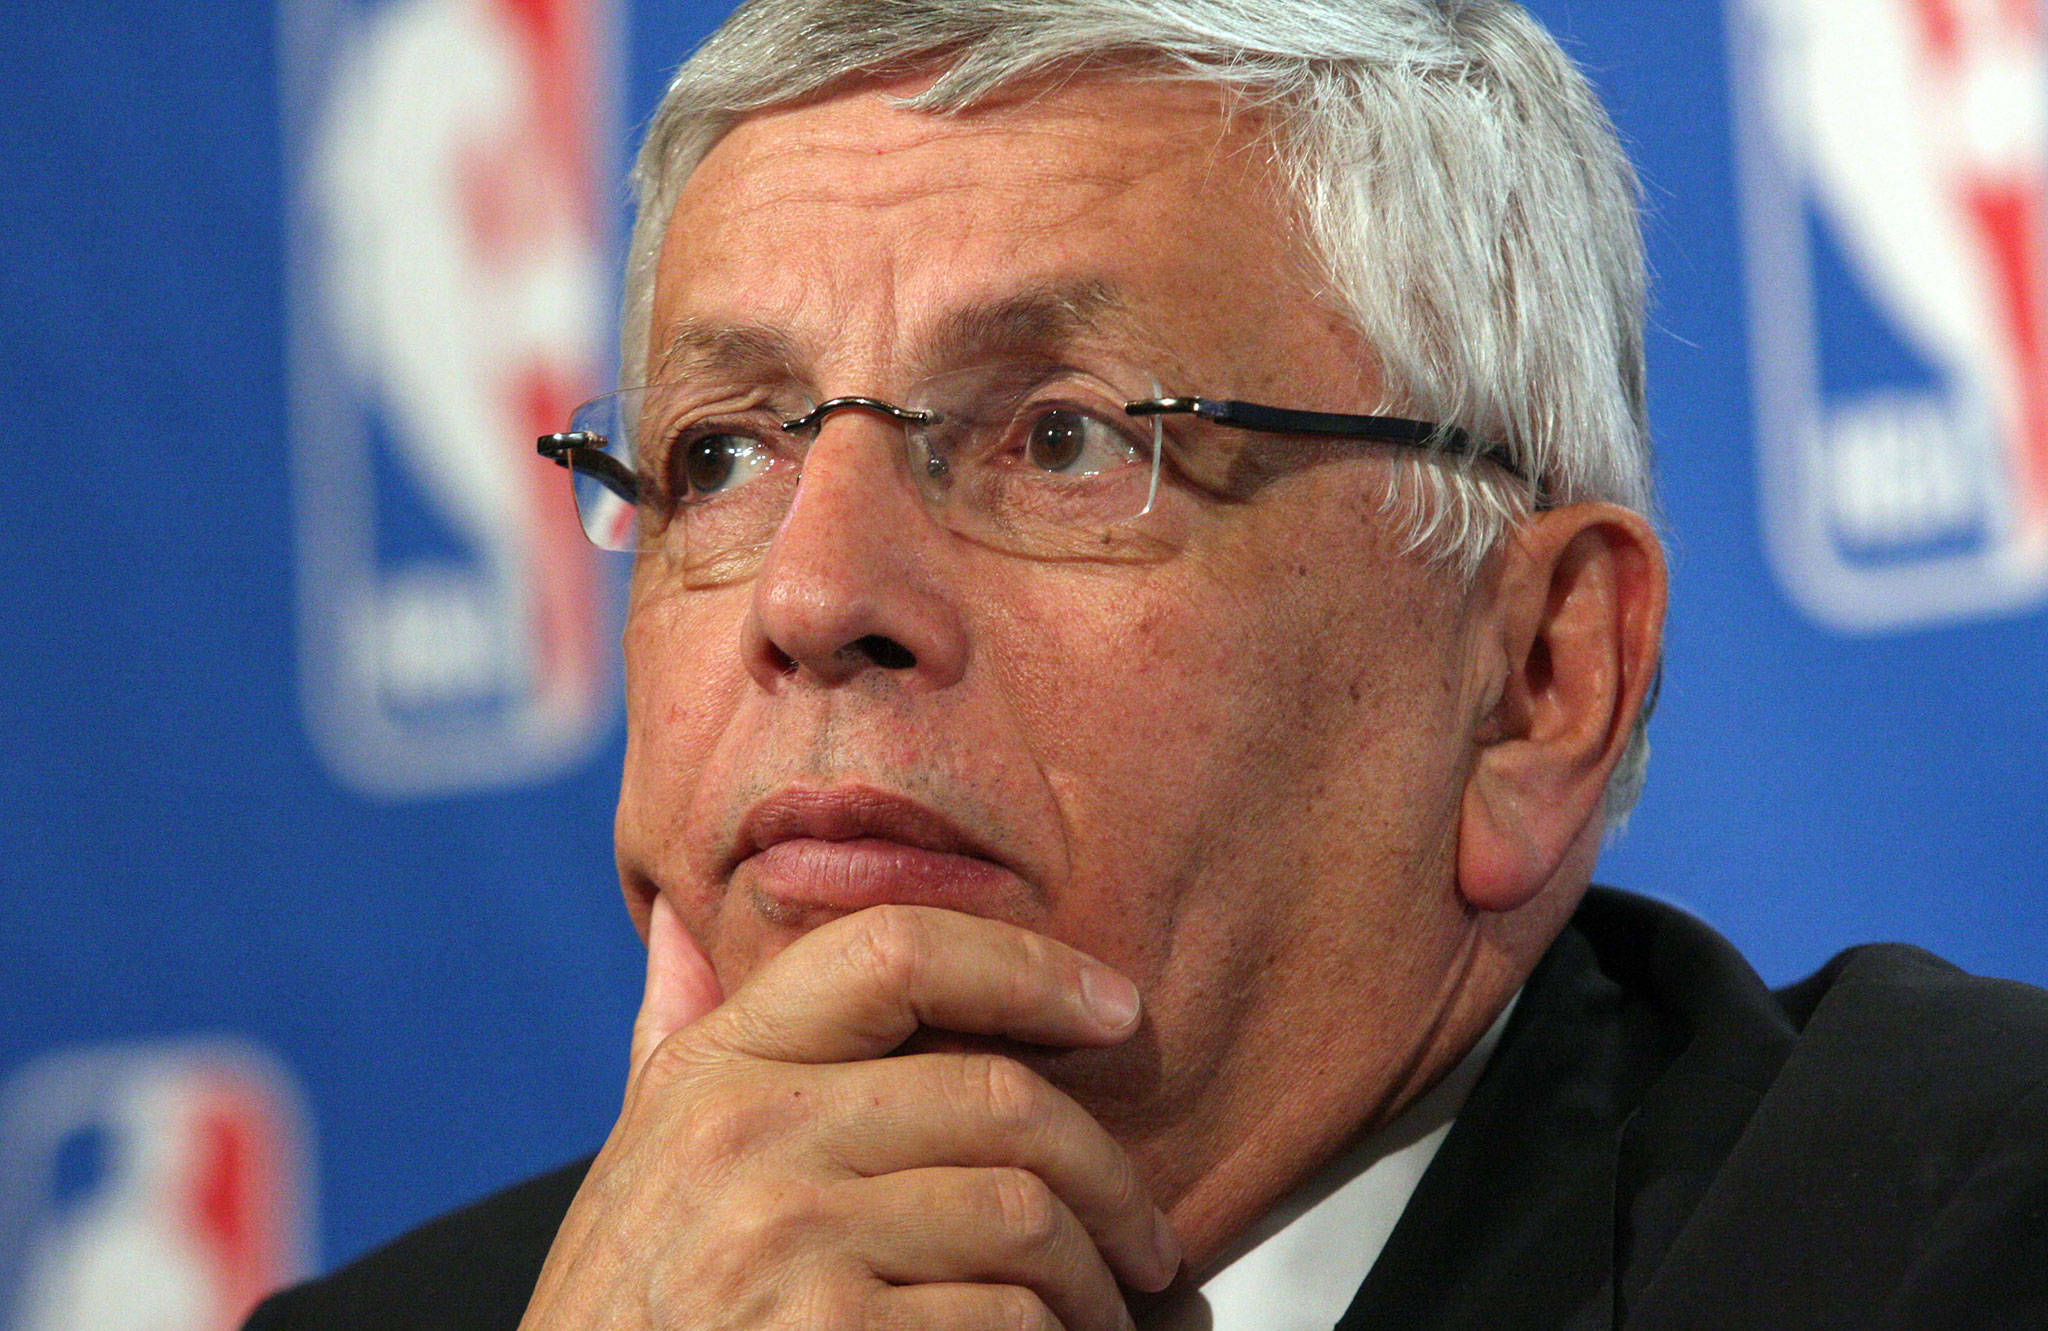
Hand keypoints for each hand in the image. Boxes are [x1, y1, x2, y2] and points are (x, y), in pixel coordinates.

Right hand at [519, 899, 1179, 1329]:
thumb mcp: (638, 1151)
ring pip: (1024, 1219)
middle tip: (1147, 1239)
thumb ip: (673, 1029)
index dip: (1029, 965)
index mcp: (718, 1068)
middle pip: (1001, 1098)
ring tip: (1106, 1316)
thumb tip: (686, 914)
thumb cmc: (627, 1304)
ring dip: (1095, 1285)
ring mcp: (788, 1238)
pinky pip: (1003, 1320)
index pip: (896, 949)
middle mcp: (752, 1136)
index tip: (1115, 1007)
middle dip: (1109, 1178)